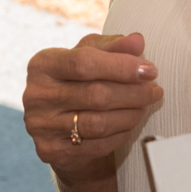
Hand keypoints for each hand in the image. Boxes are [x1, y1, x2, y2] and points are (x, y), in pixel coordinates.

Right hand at [22, 33, 161, 184]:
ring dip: (130, 114)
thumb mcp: (91, 58)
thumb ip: (113, 47)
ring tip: (145, 105)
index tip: (149, 70)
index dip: (121, 66)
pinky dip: (120, 134)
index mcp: (42, 65)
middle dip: (133, 93)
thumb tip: (137, 40)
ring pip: (99, 123)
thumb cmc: (78, 83)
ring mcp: (41, 126)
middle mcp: (36, 95)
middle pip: (95, 94)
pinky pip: (97, 145)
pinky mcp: (51, 150)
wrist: (59, 128)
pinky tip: (130, 123)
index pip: (84, 62)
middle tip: (155, 90)